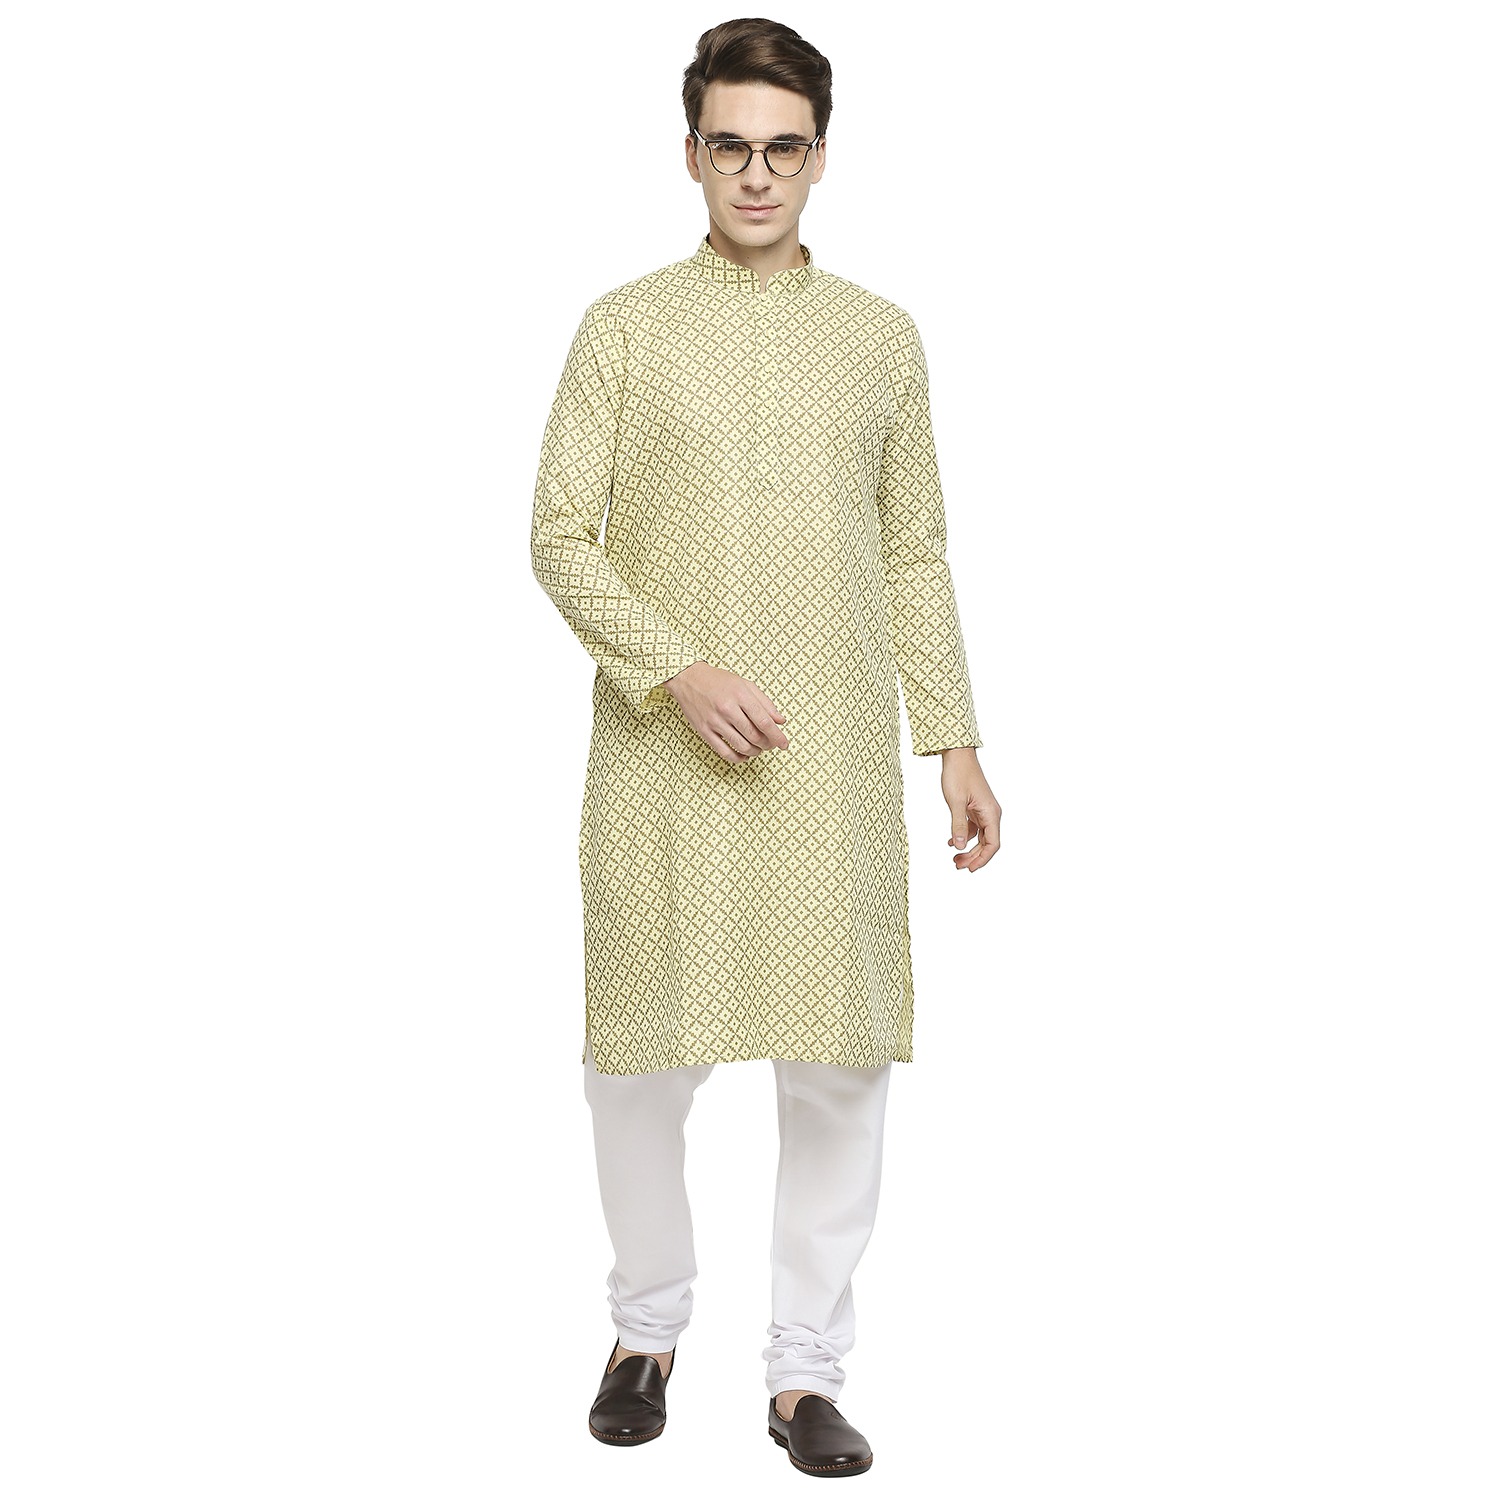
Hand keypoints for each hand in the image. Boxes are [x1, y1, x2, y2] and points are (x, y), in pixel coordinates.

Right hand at [665, 661, 788, 762]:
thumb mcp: (745, 685)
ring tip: (758, 748)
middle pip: (754, 736)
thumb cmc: (719, 681)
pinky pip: (724, 752)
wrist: (688, 678)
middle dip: (767, 744)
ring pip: (741, 746)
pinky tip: (743, 755)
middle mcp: (728, 709)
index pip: (765, 722)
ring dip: (754, 752)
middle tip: (770, 744)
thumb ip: (765, 703)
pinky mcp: (704, 731)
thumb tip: (781, 721)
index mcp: (741, 696)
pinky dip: (737, 758)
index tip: (784, 744)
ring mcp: (714, 722)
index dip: (778, 736)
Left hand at [939, 748, 1000, 871]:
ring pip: (980, 837)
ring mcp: (983, 811)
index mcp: (991, 813)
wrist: (958, 755)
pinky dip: (963, 837)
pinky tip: (951, 842)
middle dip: (973, 857)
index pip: (993, 844)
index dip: (983, 859)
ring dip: (968, 849)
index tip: (970, 869)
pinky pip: (973, 828)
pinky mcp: (975, 808)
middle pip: (987, 843)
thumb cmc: (958, 774)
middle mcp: (991, 814)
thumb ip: (958, 825)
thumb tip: (959, 847)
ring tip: (954, 859)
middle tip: (957, 866)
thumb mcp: (955, 801)